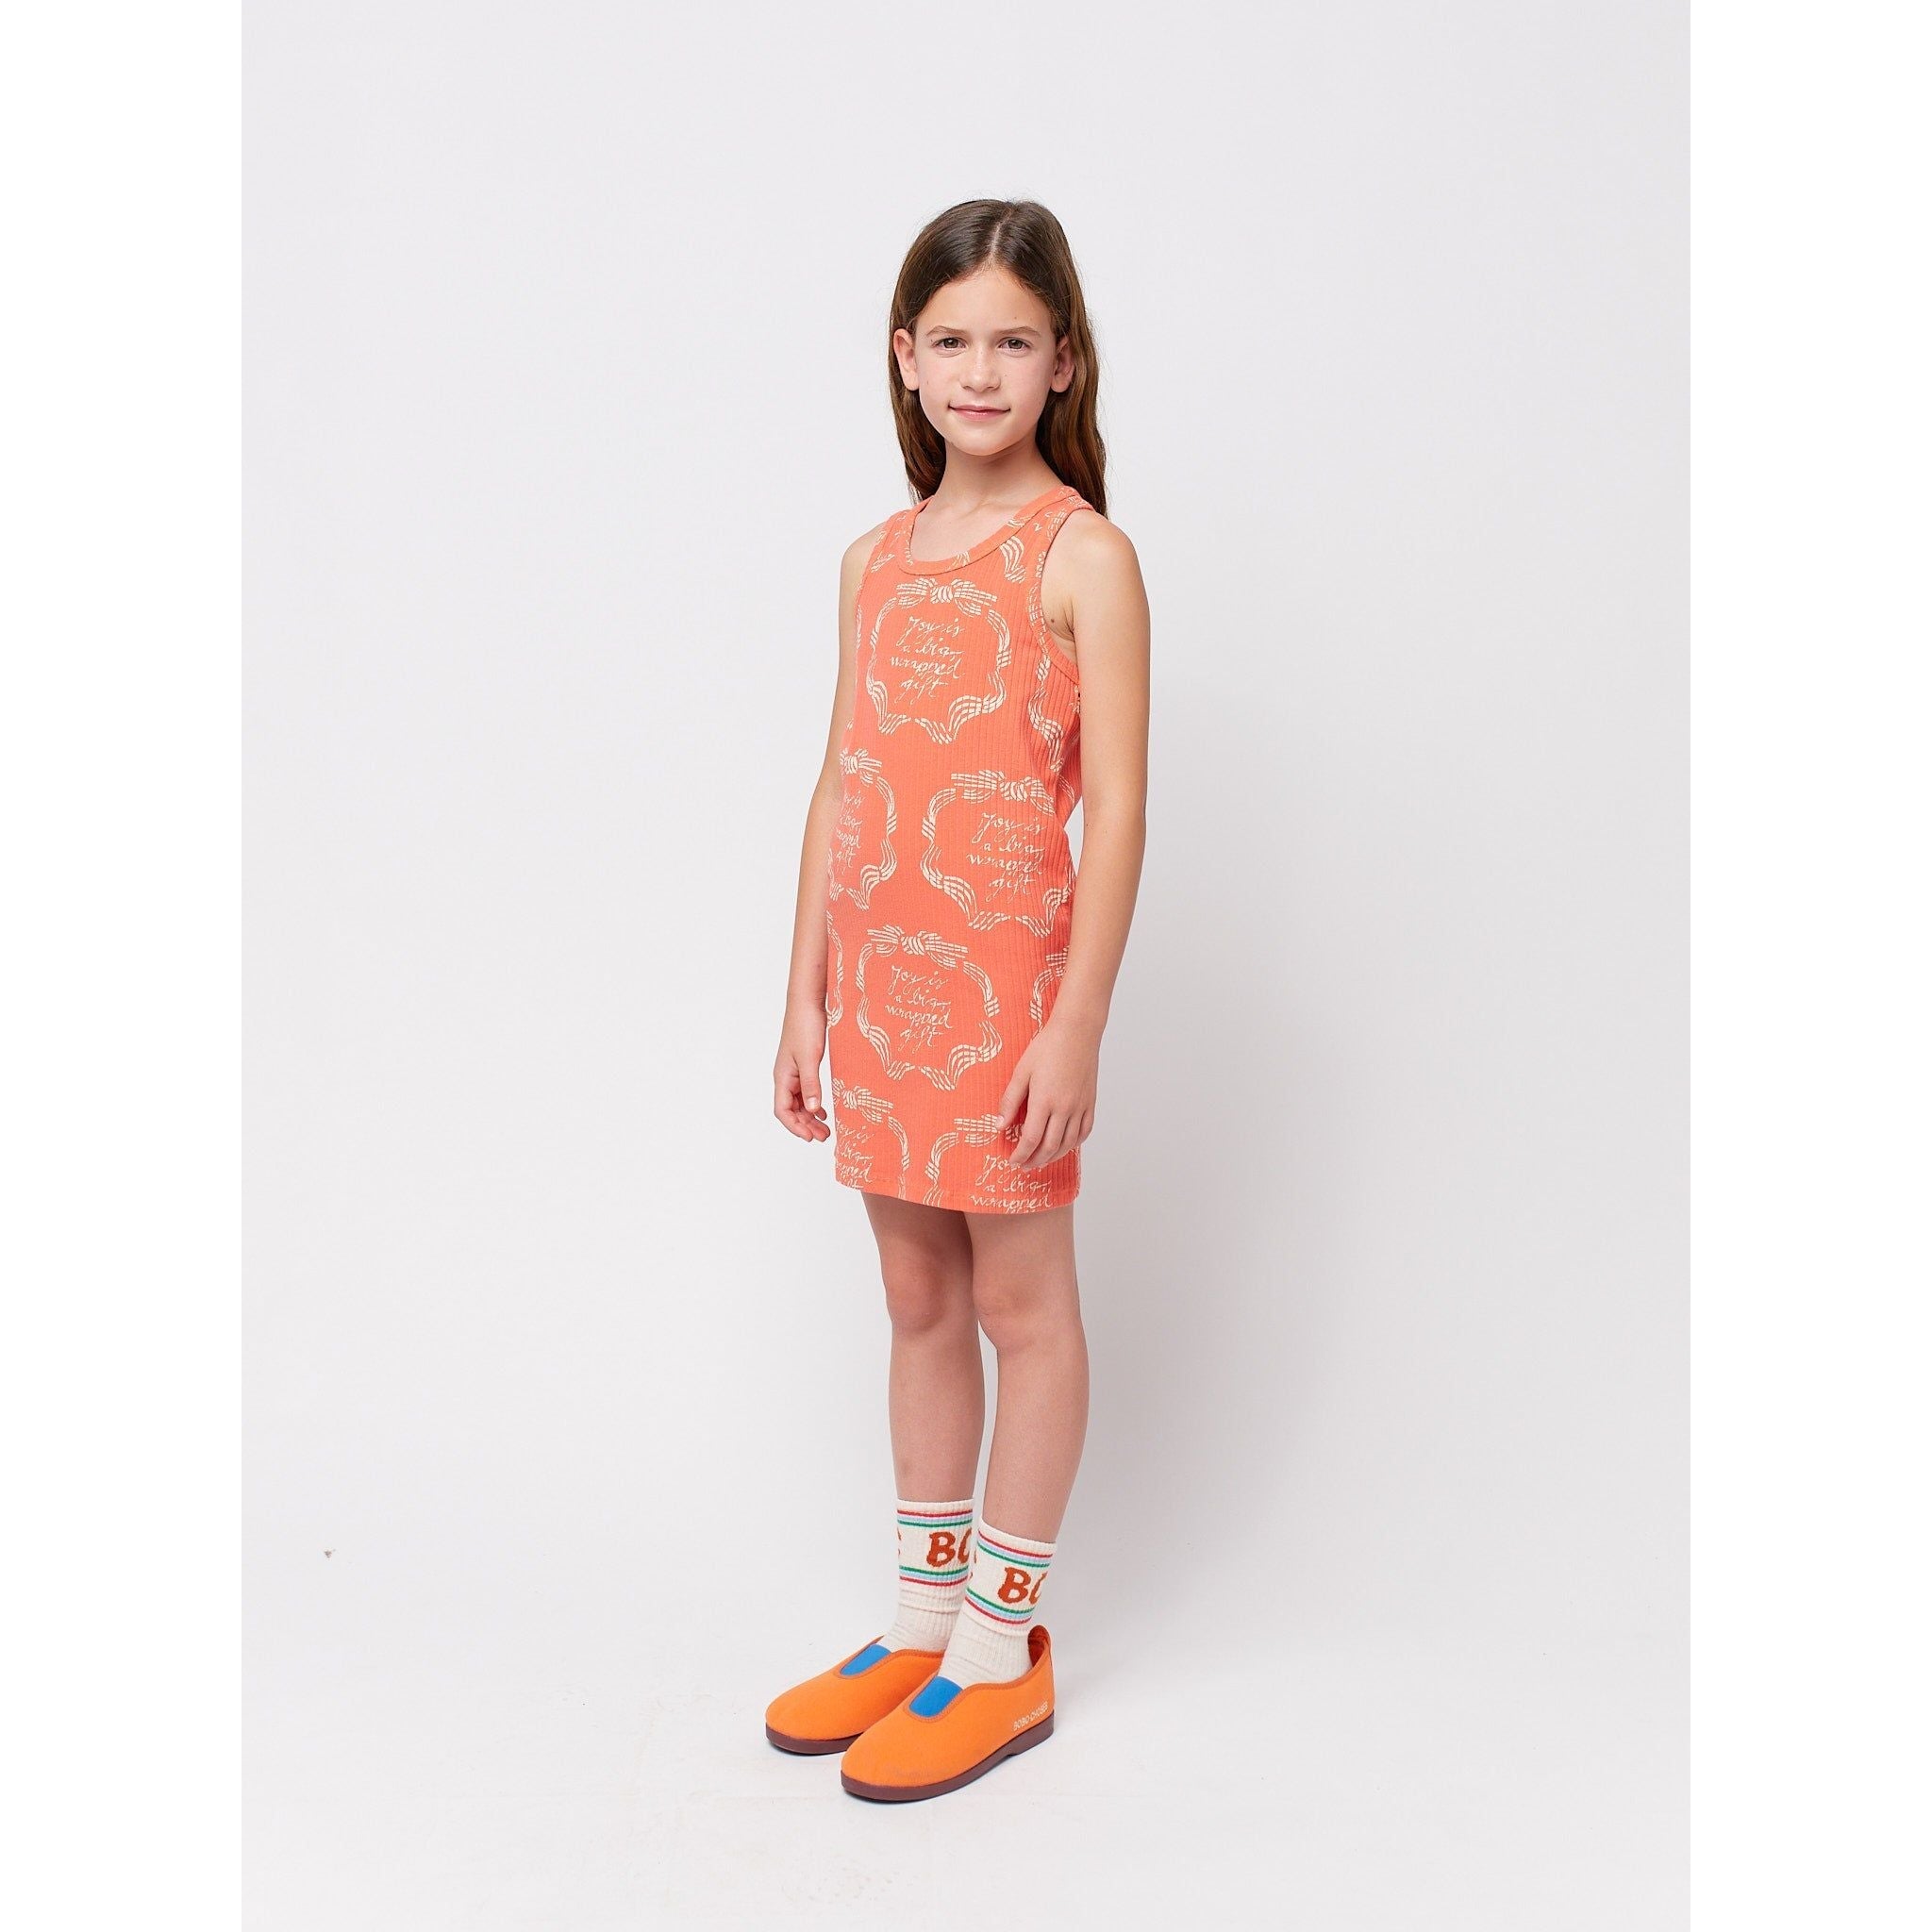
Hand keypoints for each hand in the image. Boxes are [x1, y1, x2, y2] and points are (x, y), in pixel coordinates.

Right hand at [774, 1013, 830, 1141]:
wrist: (807, 1003)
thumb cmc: (805, 1027)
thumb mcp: (810, 1059)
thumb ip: (811, 1085)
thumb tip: (813, 1111)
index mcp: (782, 1077)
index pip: (782, 1111)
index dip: (795, 1127)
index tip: (810, 1138)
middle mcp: (785, 1077)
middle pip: (791, 1110)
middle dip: (805, 1126)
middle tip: (824, 1137)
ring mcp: (793, 1072)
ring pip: (798, 1102)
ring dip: (810, 1117)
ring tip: (826, 1129)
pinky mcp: (802, 1065)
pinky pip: (804, 1091)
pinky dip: (813, 1103)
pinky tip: (823, 1110)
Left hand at [995, 1015, 1098, 1168]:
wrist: (1077, 1031)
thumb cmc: (1047, 1047)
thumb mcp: (1021, 1071)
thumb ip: (1010, 1101)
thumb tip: (999, 1125)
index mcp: (1044, 1100)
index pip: (1031, 1139)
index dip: (1020, 1154)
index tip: (1012, 1161)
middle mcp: (1065, 1108)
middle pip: (1050, 1147)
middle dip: (1035, 1160)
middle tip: (1024, 1166)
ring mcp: (1080, 1106)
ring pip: (1068, 1143)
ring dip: (1053, 1157)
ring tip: (1041, 1160)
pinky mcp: (1091, 1102)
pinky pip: (1084, 1132)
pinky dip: (1073, 1144)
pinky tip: (1064, 1146)